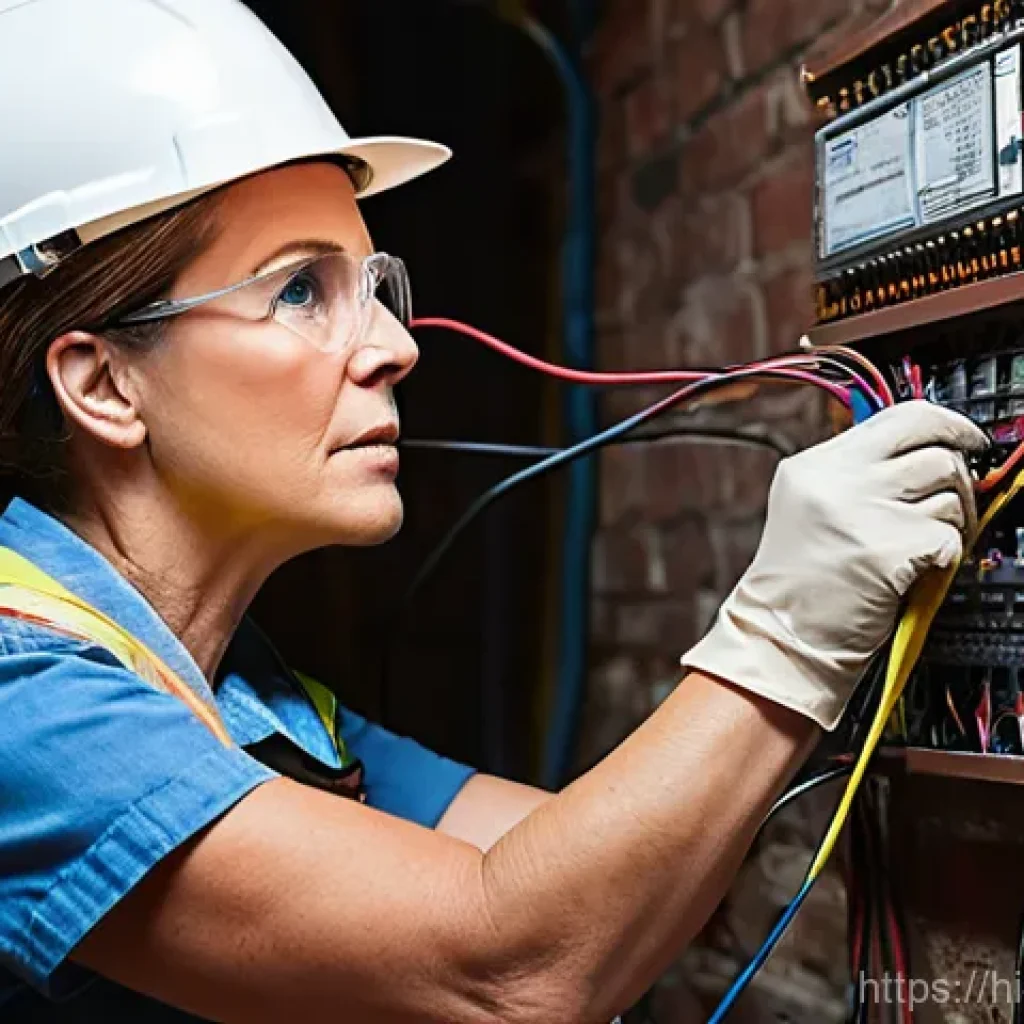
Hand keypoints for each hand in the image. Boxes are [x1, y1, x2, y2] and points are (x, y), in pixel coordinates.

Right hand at [681, 401, 988, 728]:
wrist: (781, 636)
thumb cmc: (799, 583)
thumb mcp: (809, 506)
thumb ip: (855, 471)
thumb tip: (925, 448)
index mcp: (814, 466)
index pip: (899, 417)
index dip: (946, 424)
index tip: (966, 438)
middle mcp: (836, 482)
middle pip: (933, 448)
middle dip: (961, 471)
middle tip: (961, 492)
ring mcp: (863, 513)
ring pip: (949, 492)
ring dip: (952, 521)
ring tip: (923, 545)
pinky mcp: (889, 550)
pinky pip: (950, 538)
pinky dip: (946, 556)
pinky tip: (918, 569)